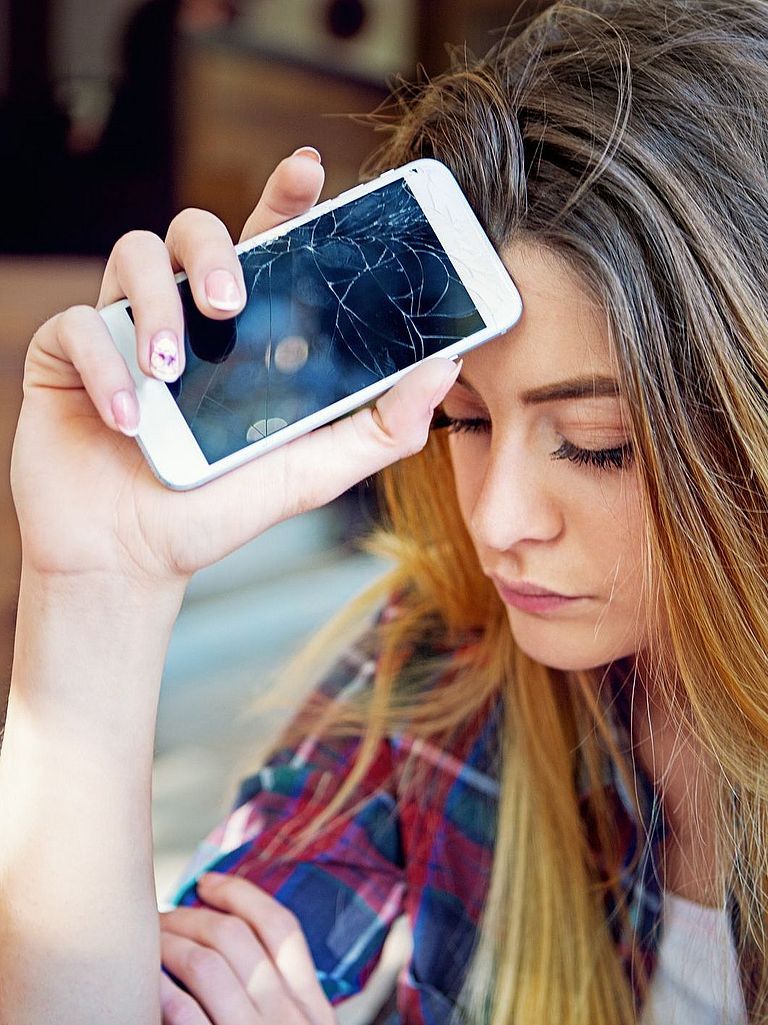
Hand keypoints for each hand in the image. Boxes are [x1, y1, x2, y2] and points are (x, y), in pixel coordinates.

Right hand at [12, 150, 460, 592]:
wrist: (134, 558)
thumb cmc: (220, 508)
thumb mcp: (314, 471)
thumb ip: (382, 426)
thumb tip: (445, 367)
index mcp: (246, 331)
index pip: (267, 244)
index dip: (284, 198)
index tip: (308, 170)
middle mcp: (186, 316)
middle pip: (196, 229)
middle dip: (214, 251)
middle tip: (232, 303)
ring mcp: (125, 328)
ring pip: (133, 254)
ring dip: (158, 305)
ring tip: (172, 369)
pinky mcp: (68, 353)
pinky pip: (77, 323)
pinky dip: (106, 366)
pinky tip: (129, 420)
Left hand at [159, 873, 335, 1024]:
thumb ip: (282, 998)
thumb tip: (234, 942)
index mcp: (313, 1008)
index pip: (282, 927)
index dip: (240, 894)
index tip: (206, 881)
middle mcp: (289, 1019)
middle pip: (237, 938)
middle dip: (192, 915)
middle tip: (161, 917)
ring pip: (206, 966)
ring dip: (169, 945)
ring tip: (147, 945)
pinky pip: (186, 1014)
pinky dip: (163, 990)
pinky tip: (148, 982)